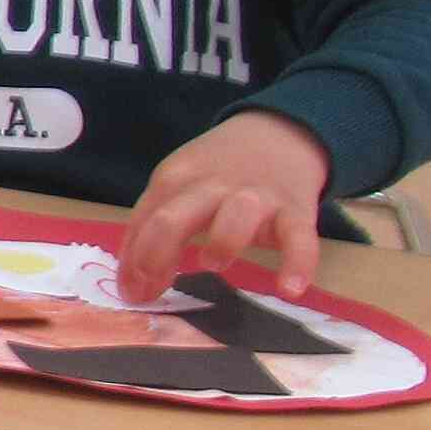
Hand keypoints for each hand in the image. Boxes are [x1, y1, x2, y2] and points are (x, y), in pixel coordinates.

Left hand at [119, 111, 331, 301]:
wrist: (279, 134)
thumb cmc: (218, 174)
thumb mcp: (177, 187)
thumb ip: (150, 230)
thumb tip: (130, 284)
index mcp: (175, 179)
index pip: (144, 222)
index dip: (133, 262)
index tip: (131, 295)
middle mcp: (211, 186)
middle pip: (173, 218)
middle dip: (155, 258)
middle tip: (154, 293)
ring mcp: (256, 197)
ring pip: (235, 216)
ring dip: (221, 243)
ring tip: (211, 264)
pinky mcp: (296, 211)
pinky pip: (300, 239)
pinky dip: (297, 263)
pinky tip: (289, 291)